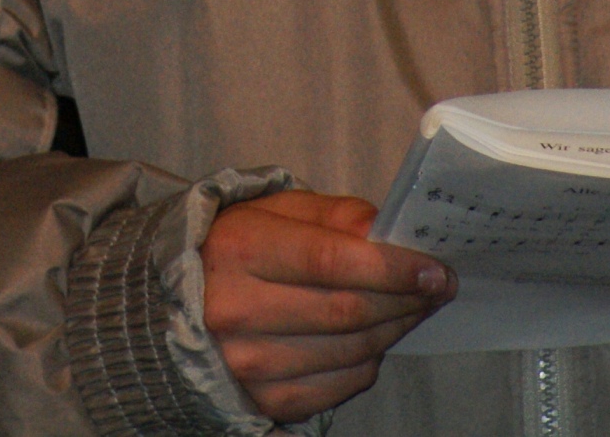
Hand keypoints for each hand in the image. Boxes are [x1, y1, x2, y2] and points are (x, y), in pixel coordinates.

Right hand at [202, 189, 453, 420]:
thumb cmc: (232, 247)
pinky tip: (374, 337)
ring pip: (351, 351)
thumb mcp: (273, 211)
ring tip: (411, 307)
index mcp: (239, 250)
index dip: (392, 267)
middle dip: (406, 298)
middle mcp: (237, 311)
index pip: (331, 261)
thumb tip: (389, 234)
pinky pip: (341, 385)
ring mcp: (249, 364)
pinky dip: (369, 361)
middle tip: (438, 286)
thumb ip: (333, 215)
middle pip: (348, 311)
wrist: (171, 305)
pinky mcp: (264, 400)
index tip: (436, 268)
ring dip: (395, 329)